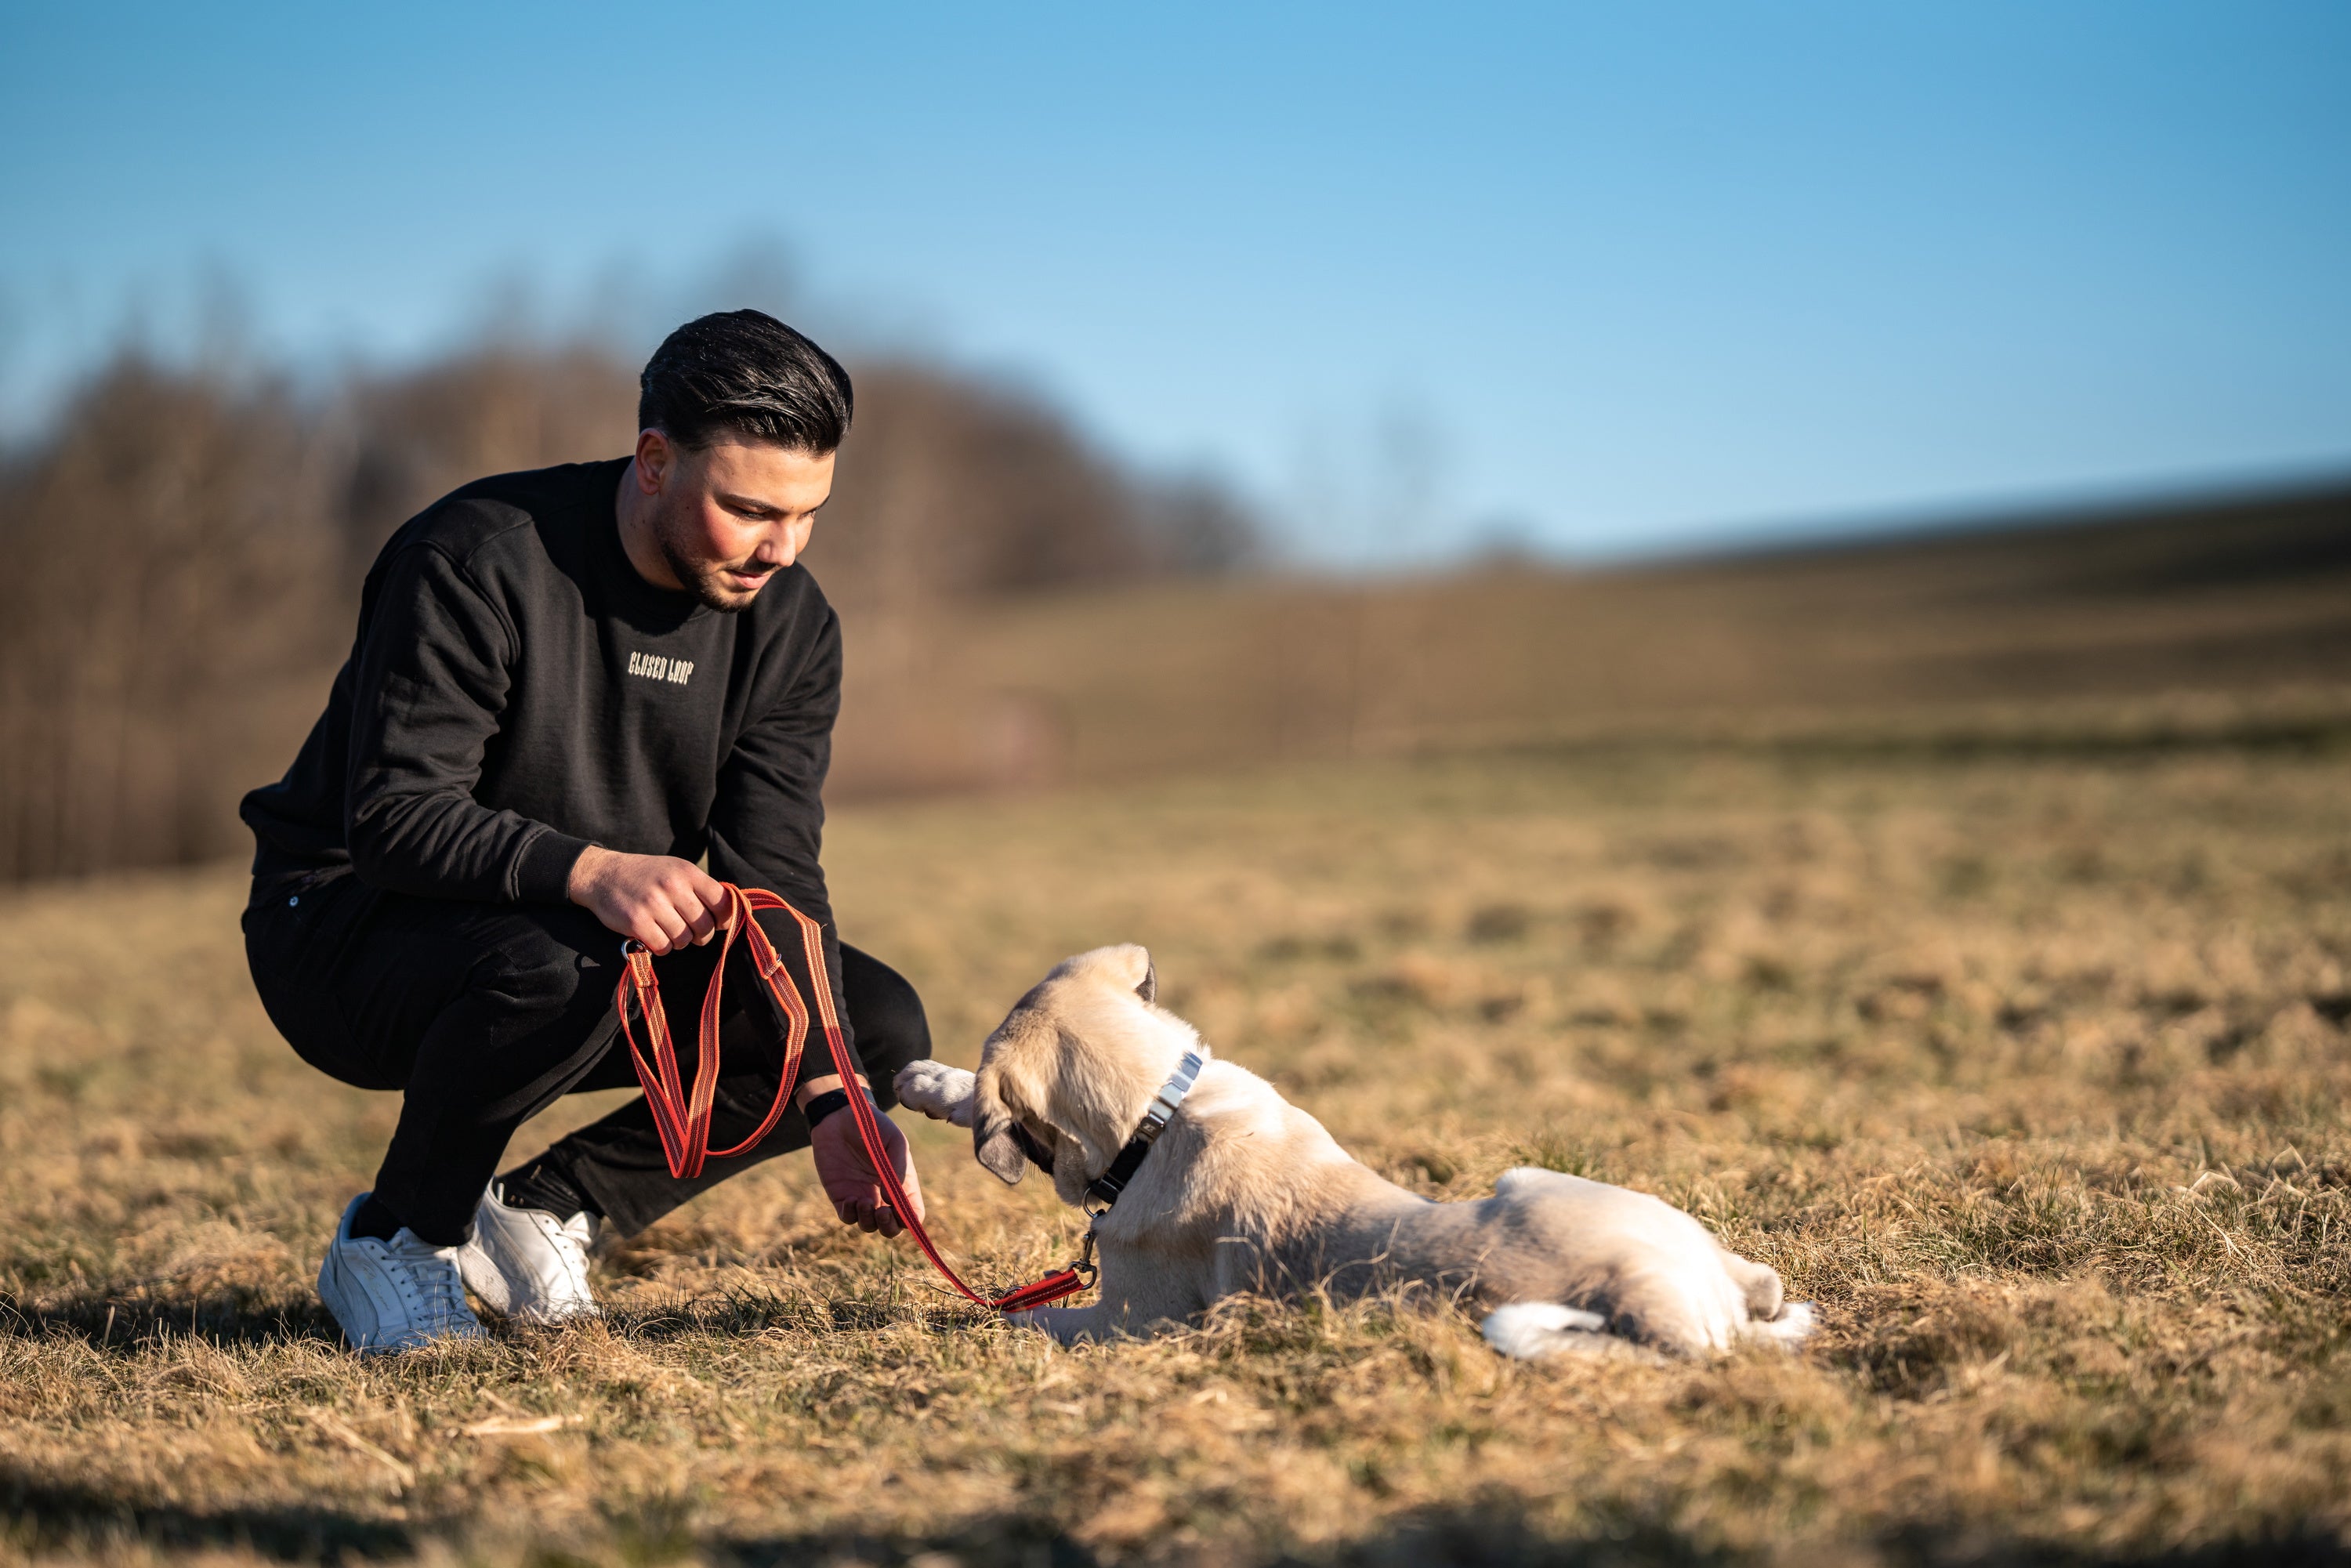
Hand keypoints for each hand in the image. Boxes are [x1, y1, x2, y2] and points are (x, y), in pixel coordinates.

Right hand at [567, 846, 730, 954]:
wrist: (603, 875)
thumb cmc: (646, 876)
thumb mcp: (675, 870)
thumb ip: (700, 888)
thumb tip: (729, 914)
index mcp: (687, 872)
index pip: (722, 901)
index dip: (724, 918)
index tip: (718, 924)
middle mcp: (672, 886)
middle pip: (705, 926)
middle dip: (701, 935)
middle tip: (690, 932)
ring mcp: (653, 904)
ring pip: (684, 940)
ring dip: (679, 942)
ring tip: (668, 930)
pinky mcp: (636, 922)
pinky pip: (663, 947)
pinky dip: (661, 947)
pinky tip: (653, 936)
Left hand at [809, 1100, 926, 1236]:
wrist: (840, 1116)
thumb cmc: (873, 1126)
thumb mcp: (894, 1142)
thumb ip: (897, 1170)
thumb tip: (892, 1201)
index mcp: (902, 1183)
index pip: (912, 1213)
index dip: (911, 1221)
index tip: (902, 1213)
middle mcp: (884, 1195)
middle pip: (892, 1227)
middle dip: (889, 1227)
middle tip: (883, 1212)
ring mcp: (863, 1197)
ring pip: (870, 1226)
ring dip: (870, 1221)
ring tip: (864, 1201)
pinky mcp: (842, 1196)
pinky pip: (847, 1217)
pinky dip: (851, 1215)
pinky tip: (851, 1199)